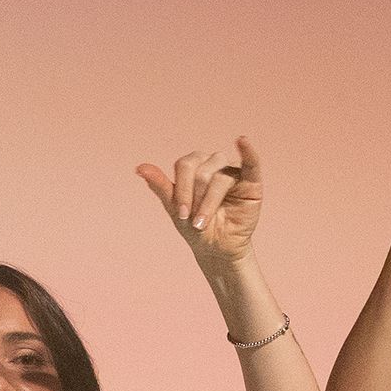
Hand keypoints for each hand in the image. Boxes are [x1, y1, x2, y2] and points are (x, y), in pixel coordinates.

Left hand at [136, 136, 266, 266]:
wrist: (217, 250)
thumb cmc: (197, 228)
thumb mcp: (175, 209)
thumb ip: (161, 186)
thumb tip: (139, 167)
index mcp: (194, 164)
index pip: (185, 165)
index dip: (181, 189)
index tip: (181, 214)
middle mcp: (214, 162)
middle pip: (201, 171)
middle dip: (195, 199)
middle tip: (196, 222)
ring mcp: (233, 170)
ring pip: (219, 177)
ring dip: (209, 201)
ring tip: (205, 221)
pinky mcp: (251, 181)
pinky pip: (251, 163)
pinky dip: (249, 151)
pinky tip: (242, 140)